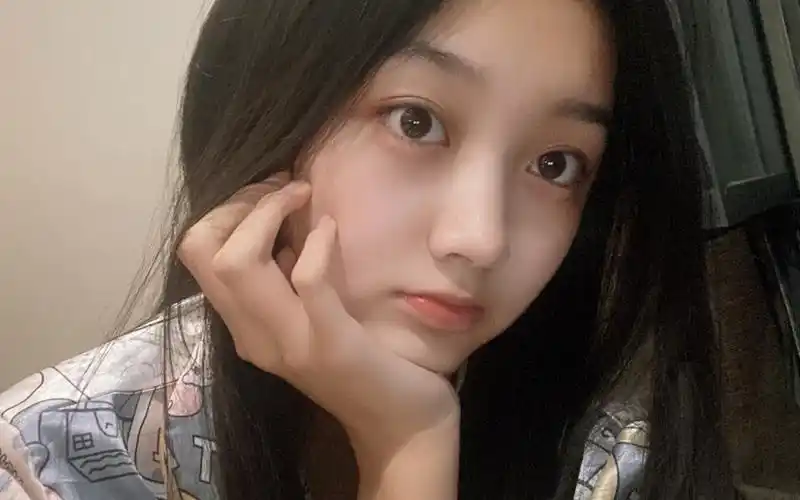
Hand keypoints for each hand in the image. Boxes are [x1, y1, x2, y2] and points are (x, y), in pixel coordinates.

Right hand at [177, 174, 459, 460]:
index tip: (269, 195)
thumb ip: (287, 282)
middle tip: (284, 191)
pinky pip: (307, 279)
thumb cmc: (364, 365)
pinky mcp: (331, 344)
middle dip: (240, 203)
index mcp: (245, 327)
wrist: (402, 428)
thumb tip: (281, 227)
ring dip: (269, 212)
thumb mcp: (311, 318)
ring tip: (302, 197)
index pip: (197, 254)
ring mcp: (289, 343)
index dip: (226, 211)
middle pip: (202, 251)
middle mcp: (253, 336)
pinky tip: (332, 230)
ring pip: (237, 262)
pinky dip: (317, 242)